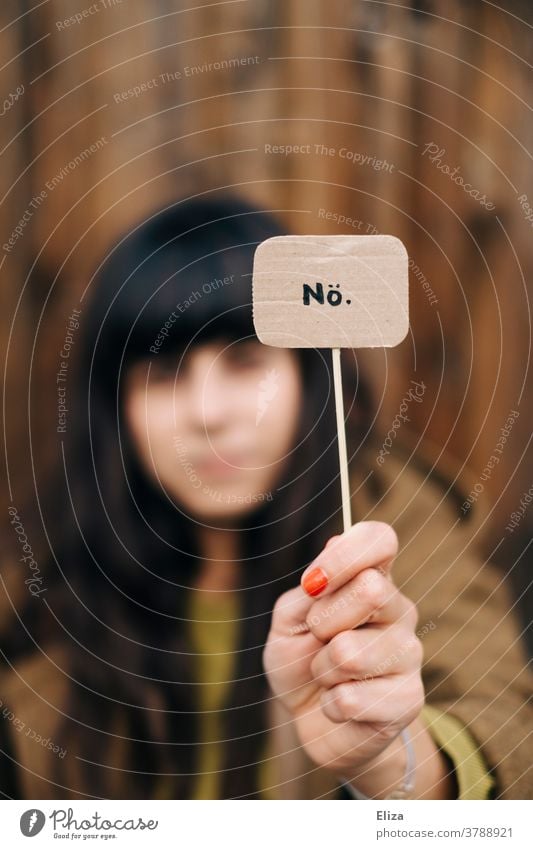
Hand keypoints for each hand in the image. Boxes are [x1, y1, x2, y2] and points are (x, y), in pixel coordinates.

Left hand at [263, 521, 424, 779]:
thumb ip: (309, 589)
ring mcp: (409, 654)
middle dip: (323, 620)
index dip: (346, 554)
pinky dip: (330, 705)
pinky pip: (351, 699)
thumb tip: (334, 544)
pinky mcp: (410, 700)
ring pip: (350, 651)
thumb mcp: (289, 620)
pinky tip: (339, 704)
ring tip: (328, 675)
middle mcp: (398, 610)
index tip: (313, 582)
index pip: (380, 539)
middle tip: (318, 638)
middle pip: (371, 589)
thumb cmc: (300, 658)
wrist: (310, 719)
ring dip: (322, 669)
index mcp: (372, 578)